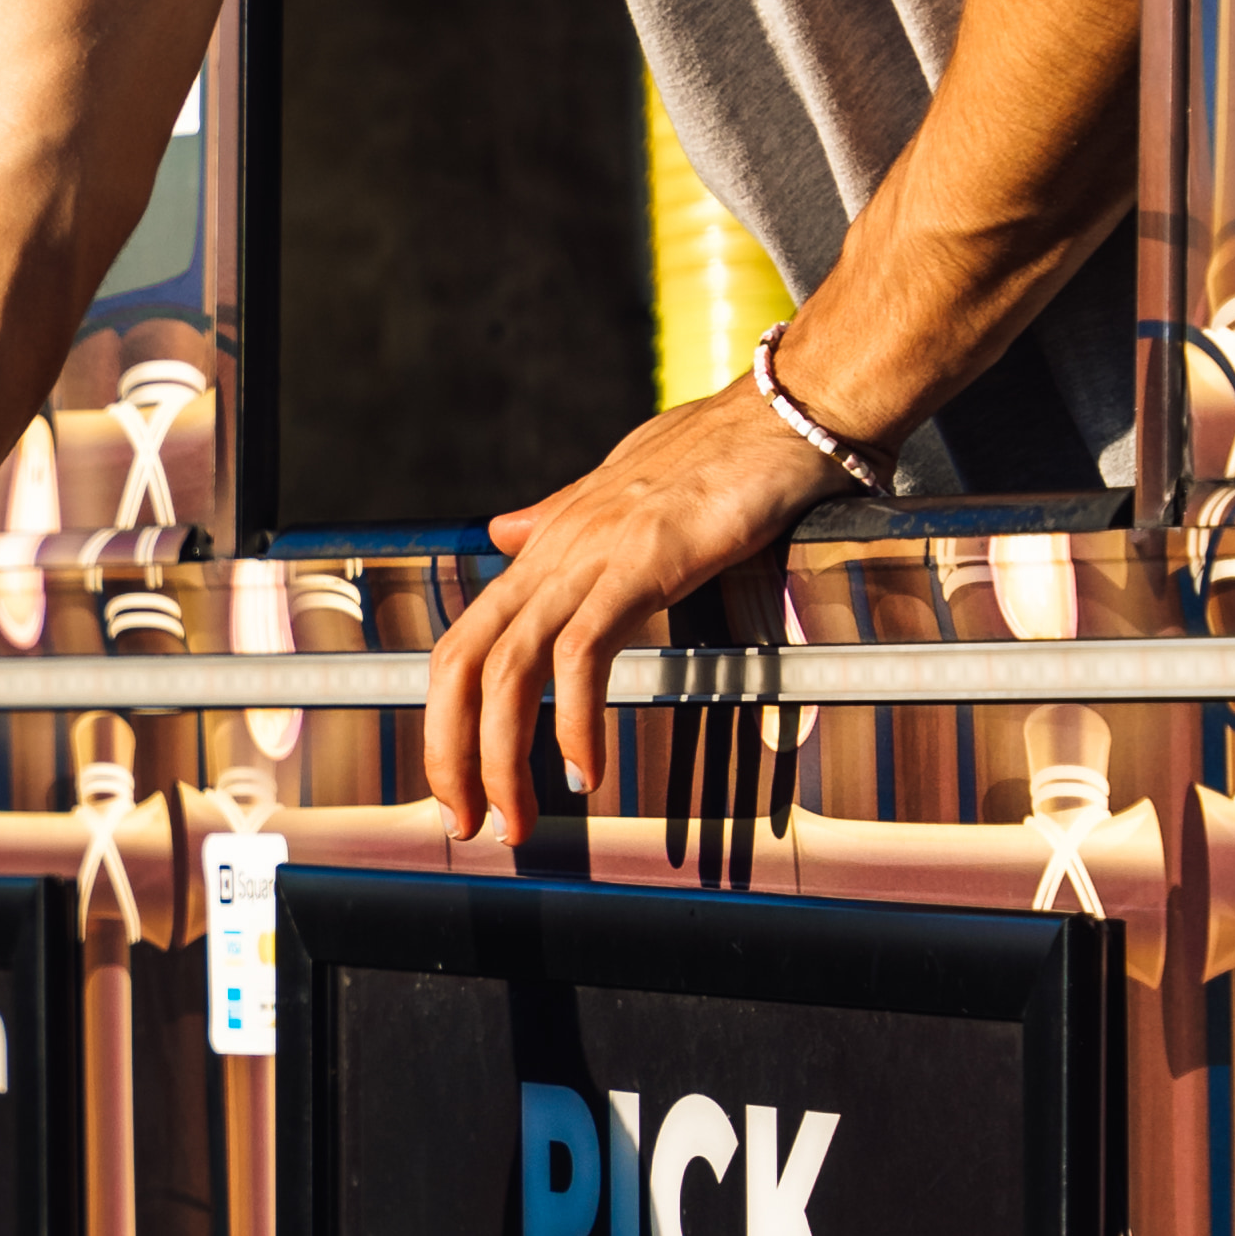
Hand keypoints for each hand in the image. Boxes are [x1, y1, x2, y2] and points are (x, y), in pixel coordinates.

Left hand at [423, 384, 799, 847]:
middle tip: (471, 823)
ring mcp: (592, 555)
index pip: (462, 645)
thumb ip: (558, 519)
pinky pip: (584, 654)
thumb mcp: (617, 491)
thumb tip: (505, 531)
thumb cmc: (720, 453)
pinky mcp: (642, 560)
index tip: (458, 786)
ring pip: (510, 668)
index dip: (445, 721)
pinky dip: (578, 722)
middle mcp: (552, 551)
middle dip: (452, 754)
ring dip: (504, 757)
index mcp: (544, 545)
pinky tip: (587, 772)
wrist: (789, 411)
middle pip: (462, 663)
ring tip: (519, 818)